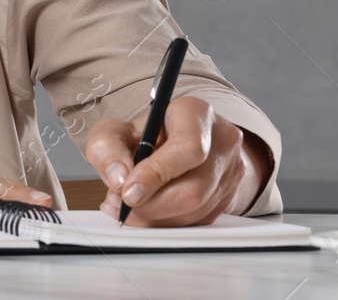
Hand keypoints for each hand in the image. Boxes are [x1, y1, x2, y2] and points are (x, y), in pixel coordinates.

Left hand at [84, 95, 264, 225]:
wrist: (171, 145)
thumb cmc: (144, 135)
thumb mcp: (115, 130)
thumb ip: (106, 147)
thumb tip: (118, 178)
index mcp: (196, 114)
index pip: (188, 148)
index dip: (157, 174)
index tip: (128, 192)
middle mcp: (222, 142)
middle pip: (194, 188)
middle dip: (151, 205)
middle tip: (120, 204)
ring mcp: (230, 172)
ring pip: (196, 210)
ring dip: (156, 217)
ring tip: (128, 207)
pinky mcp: (228, 198)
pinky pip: (197, 221)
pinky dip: (166, 223)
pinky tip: (145, 213)